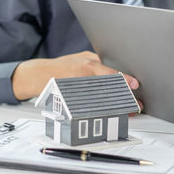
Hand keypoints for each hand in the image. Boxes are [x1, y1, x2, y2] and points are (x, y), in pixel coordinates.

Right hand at [12, 51, 142, 109]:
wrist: (36, 75)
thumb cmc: (60, 67)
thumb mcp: (79, 58)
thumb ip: (96, 63)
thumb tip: (116, 70)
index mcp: (88, 63)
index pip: (110, 71)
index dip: (124, 78)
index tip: (135, 84)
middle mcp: (83, 75)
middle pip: (108, 86)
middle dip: (123, 95)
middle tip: (136, 103)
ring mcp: (77, 88)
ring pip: (101, 98)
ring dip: (115, 105)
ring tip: (127, 111)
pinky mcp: (71, 99)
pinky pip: (89, 107)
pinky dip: (101, 111)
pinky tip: (109, 115)